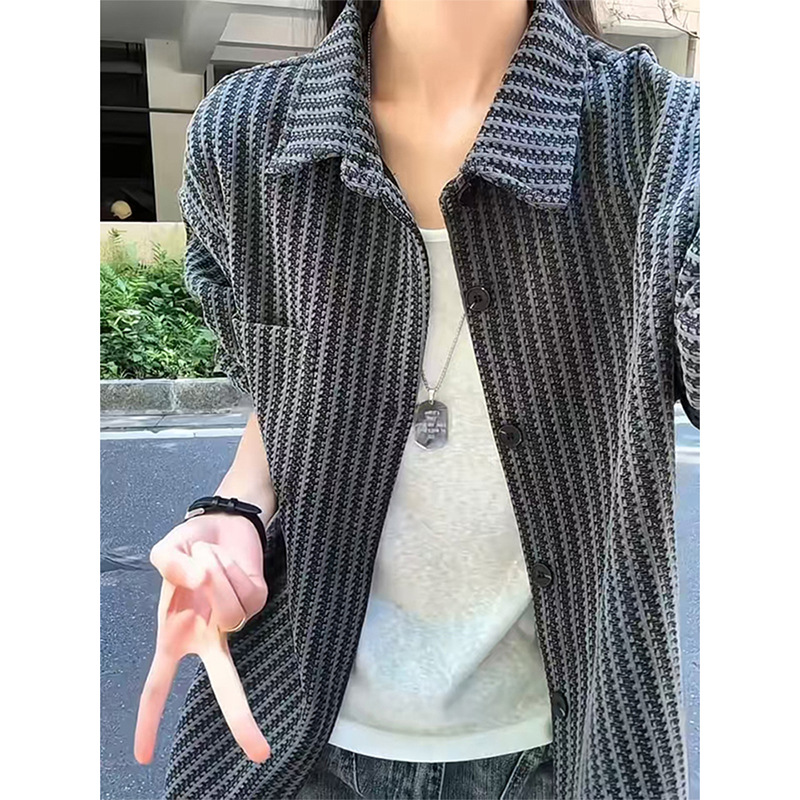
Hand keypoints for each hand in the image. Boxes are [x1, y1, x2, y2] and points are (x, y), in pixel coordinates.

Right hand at [134, 512, 270, 764]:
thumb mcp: (164, 551)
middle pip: (225, 684)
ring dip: (215, 578)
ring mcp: (235, 619)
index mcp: (176, 636)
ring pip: (232, 615)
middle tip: (259, 755)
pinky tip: (225, 558)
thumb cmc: (188, 545)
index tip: (142, 757)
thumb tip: (196, 579)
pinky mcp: (258, 599)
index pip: (158, 687)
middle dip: (241, 718)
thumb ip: (167, 564)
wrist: (219, 521)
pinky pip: (246, 592)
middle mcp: (208, 635)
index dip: (148, 721)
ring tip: (206, 558)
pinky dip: (230, 569)